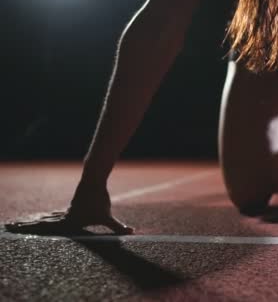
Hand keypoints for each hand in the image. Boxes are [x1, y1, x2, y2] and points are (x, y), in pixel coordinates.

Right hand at [4, 181, 132, 235]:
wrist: (94, 179)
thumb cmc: (99, 199)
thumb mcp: (107, 216)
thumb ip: (117, 227)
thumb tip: (132, 232)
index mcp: (68, 222)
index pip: (46, 229)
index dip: (31, 231)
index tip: (15, 231)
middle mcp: (63, 216)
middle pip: (40, 224)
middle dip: (25, 227)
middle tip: (7, 228)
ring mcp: (65, 212)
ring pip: (45, 219)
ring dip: (31, 223)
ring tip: (16, 225)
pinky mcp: (70, 208)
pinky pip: (52, 216)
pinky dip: (42, 219)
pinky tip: (38, 220)